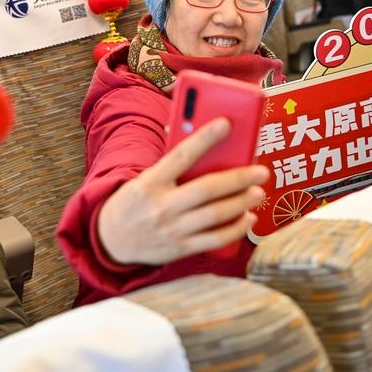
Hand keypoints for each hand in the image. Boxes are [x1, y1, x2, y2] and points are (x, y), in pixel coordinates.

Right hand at [97, 118, 267, 265]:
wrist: (111, 239)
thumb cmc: (136, 201)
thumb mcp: (146, 179)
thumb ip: (173, 167)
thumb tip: (207, 146)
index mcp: (151, 181)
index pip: (181, 155)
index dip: (205, 137)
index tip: (226, 123)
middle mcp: (161, 205)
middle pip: (206, 189)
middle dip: (238, 179)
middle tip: (261, 171)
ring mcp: (172, 229)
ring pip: (215, 215)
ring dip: (241, 203)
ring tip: (258, 192)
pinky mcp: (180, 248)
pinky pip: (214, 240)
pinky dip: (235, 229)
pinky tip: (248, 218)